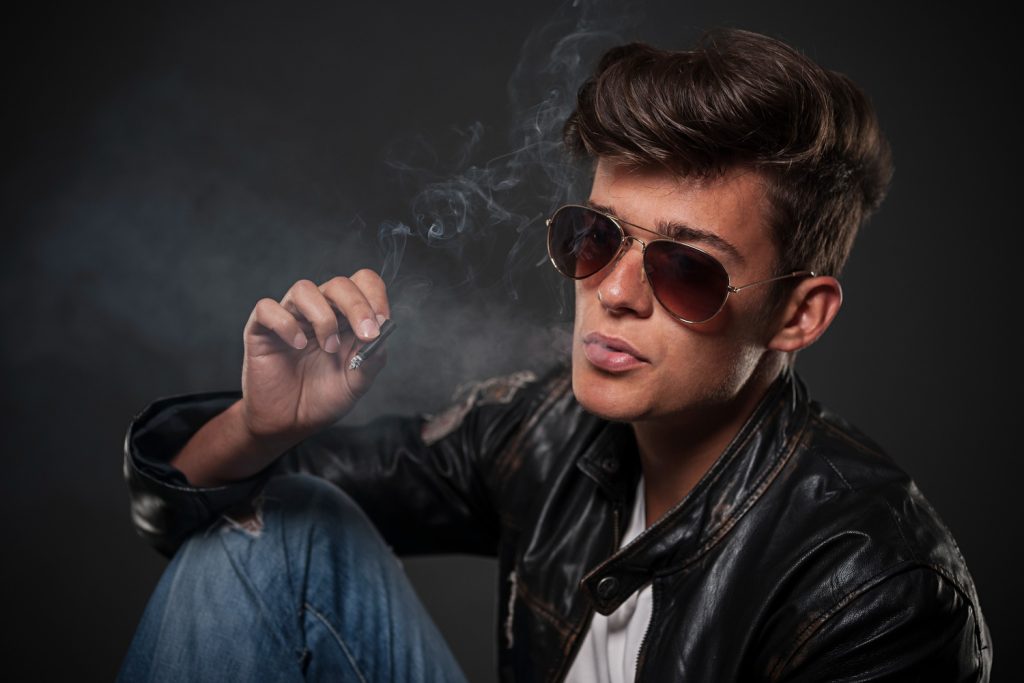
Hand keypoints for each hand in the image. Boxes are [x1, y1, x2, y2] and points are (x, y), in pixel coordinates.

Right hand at [239, 269, 389, 442]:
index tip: (382, 323)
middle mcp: (319, 311)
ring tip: (328, 347)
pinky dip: (285, 324)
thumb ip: (372, 357)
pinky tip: (297, 345)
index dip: (375, 296)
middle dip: (357, 306)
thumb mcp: (357, 382)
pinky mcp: (261, 329)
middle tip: (367, 334)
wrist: (290, 423)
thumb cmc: (323, 398)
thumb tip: (384, 329)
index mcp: (346, 317)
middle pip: (339, 284)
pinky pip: (267, 308)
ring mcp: (290, 317)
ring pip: (304, 289)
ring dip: (323, 317)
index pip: (363, 283)